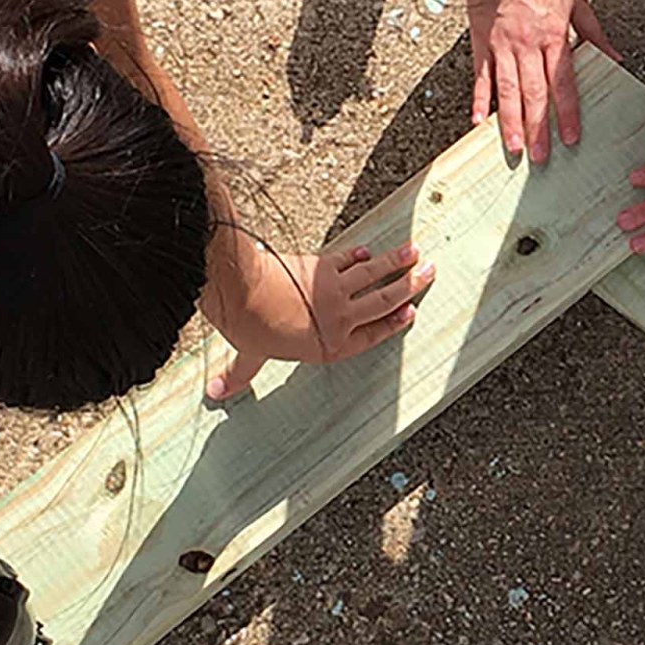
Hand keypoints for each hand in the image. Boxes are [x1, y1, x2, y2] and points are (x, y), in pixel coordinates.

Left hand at [204, 237, 434, 401]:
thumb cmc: (249, 327)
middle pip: (385, 300)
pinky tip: (369, 252)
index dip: (393, 323)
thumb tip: (216, 392)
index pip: (373, 334)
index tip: (409, 312)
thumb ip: (240, 373)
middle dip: (410, 286)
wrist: (243, 291)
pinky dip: (360, 256)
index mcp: (330, 345)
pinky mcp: (323, 266)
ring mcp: (334, 290)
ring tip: (415, 253)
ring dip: (396, 262)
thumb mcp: (249, 356)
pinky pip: (348, 260)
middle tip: (428, 272)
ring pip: (374, 275)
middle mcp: (340, 318)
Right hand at [468, 0, 618, 162]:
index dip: (567, 113)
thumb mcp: (577, 1)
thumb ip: (594, 33)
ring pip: (508, 90)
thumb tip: (615, 58)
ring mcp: (503, 45)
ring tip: (513, 148)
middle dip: (538, 128)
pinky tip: (478, 121)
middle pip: (535, 94)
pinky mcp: (482, 41)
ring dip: (511, 121)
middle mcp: (528, 44)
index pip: (564, 83)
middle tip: (540, 157)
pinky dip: (479, 99)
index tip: (571, 138)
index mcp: (555, 36)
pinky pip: (481, 75)